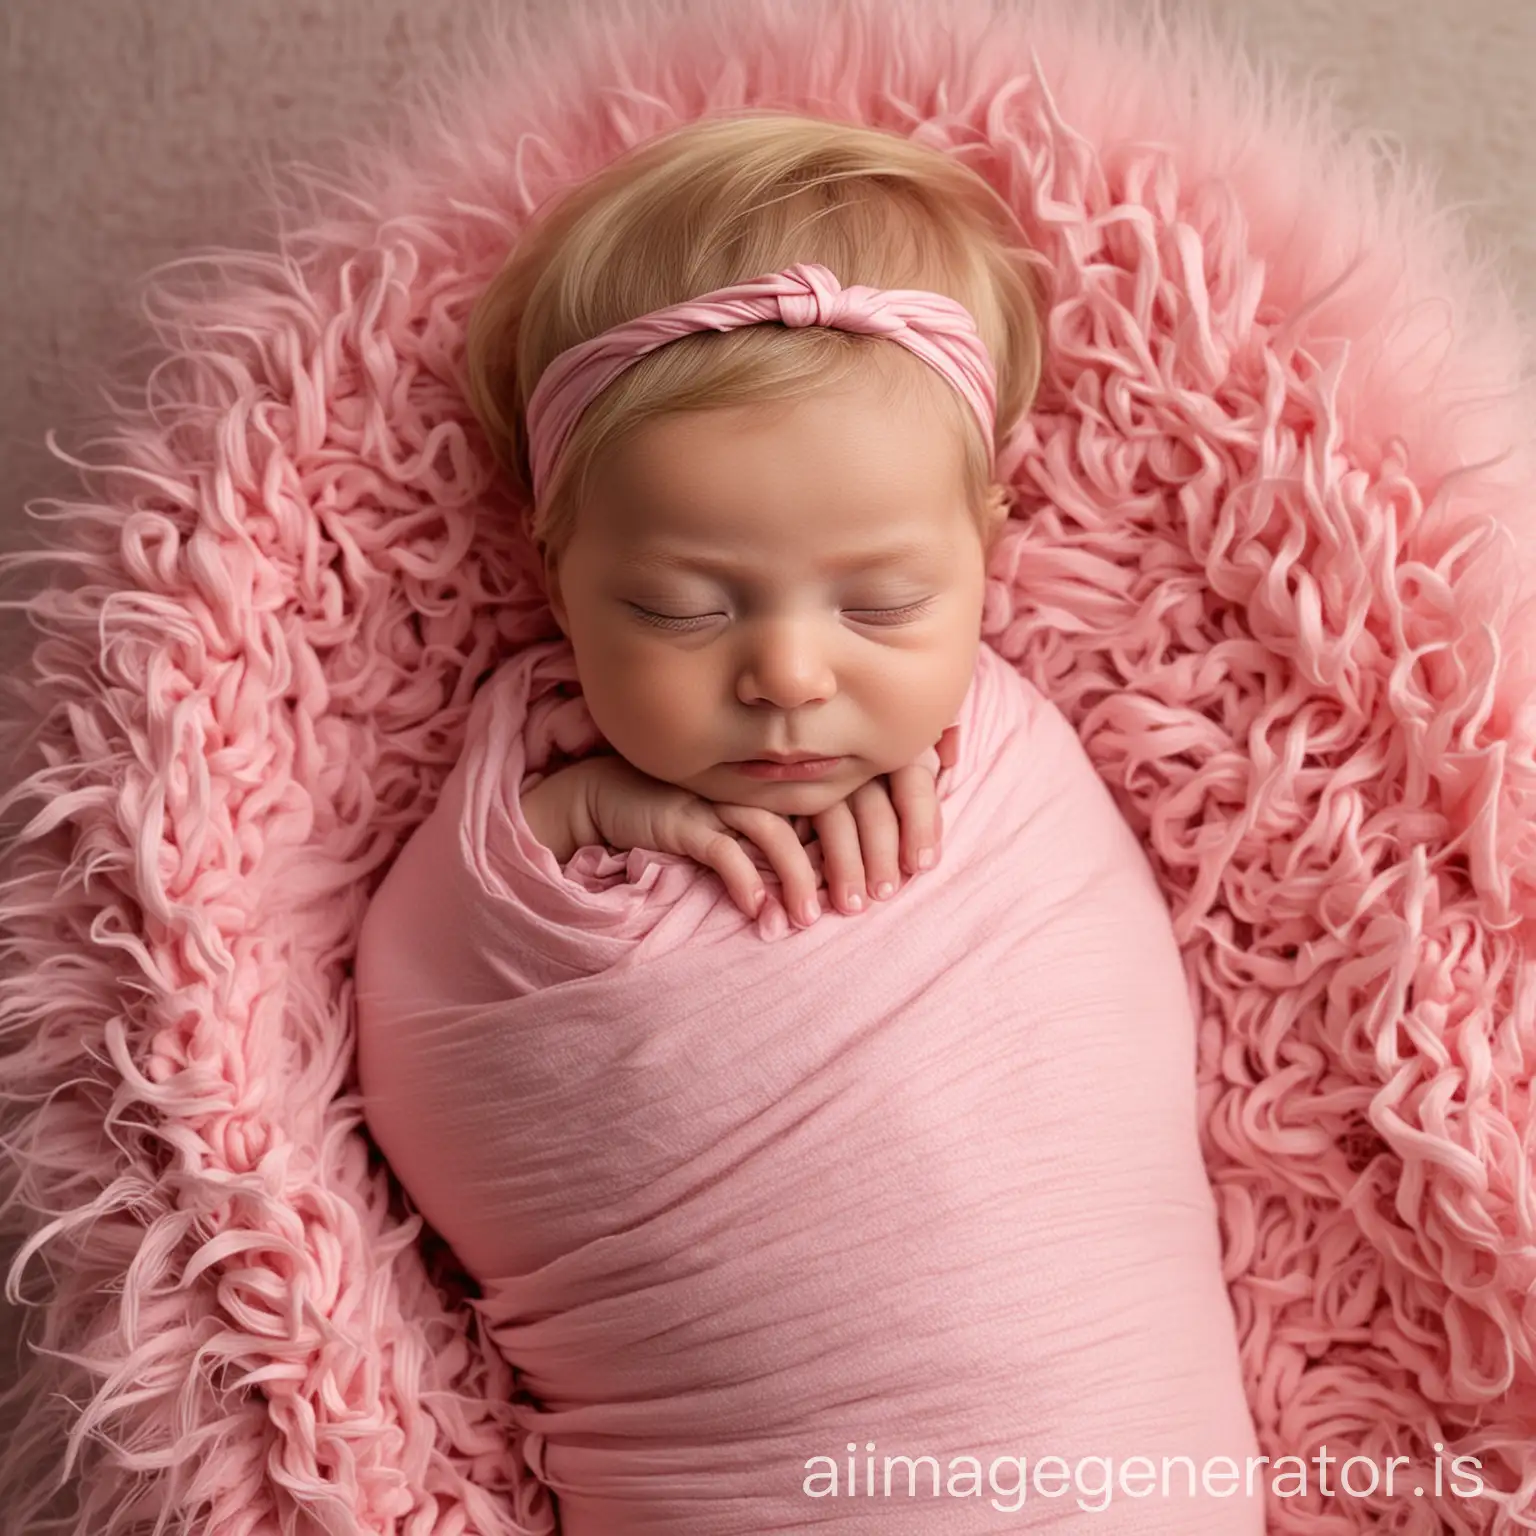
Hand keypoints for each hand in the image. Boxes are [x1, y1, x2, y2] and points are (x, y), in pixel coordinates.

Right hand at [566, 726, 957, 927]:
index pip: (863, 789)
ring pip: (779, 833)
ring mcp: (725, 793)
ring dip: (798, 879)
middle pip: (831, 811)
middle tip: (864, 904)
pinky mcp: (685, 815)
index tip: (916, 869)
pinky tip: (757, 909)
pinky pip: (723, 848)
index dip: (896, 824)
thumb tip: (861, 872)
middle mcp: (765, 775)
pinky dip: (744, 880)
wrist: (617, 798)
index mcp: (794, 769)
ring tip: (808, 918)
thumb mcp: (759, 816)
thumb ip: (807, 831)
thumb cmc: (700, 812)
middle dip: (854, 860)